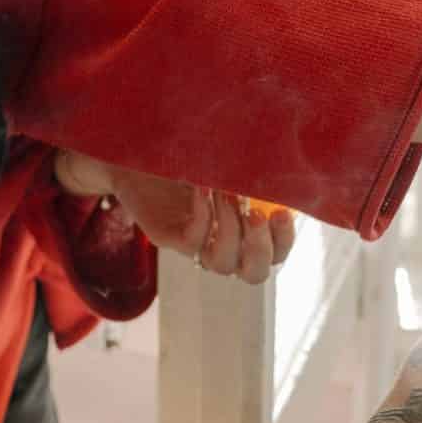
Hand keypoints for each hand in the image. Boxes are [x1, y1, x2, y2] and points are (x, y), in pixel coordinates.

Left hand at [60, 152, 296, 283]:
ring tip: (226, 191)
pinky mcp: (166, 237)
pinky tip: (203, 187)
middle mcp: (221, 244)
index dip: (284, 242)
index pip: (274, 256)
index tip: (282, 212)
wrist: (136, 148)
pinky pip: (192, 242)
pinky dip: (203, 215)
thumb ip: (255, 165)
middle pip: (254, 274)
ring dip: (231, 228)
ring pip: (222, 263)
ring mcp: (193, 245)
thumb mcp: (229, 157)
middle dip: (261, 248)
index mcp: (243, 230)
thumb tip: (286, 158)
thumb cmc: (191, 149)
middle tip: (259, 213)